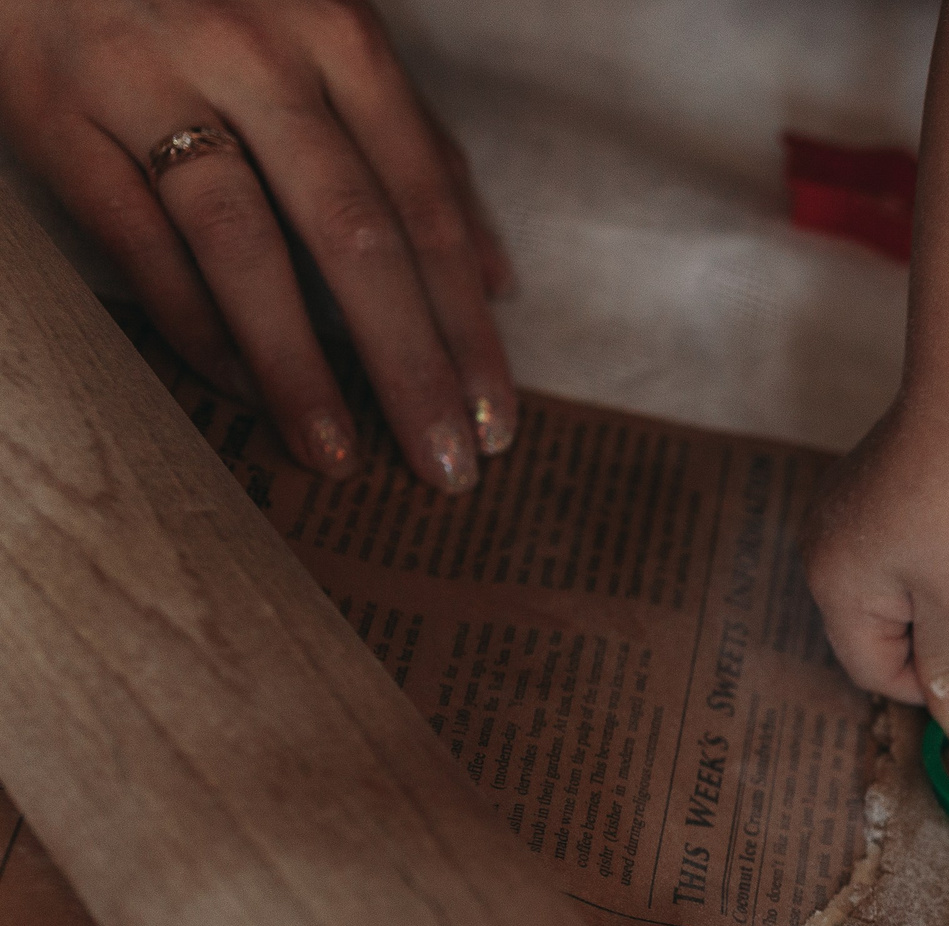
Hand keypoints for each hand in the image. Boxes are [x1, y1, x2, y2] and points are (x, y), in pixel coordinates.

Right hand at [0, 0, 515, 489]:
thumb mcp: (329, 39)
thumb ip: (417, 148)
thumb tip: (498, 283)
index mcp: (338, 36)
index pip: (425, 207)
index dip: (465, 325)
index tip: (495, 420)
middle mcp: (253, 56)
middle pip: (354, 234)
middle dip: (408, 364)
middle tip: (444, 466)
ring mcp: (149, 81)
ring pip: (243, 245)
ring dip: (298, 365)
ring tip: (337, 455)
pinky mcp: (56, 113)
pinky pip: (137, 240)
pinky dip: (191, 323)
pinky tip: (237, 391)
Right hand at [803, 408, 948, 745]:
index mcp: (833, 587)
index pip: (873, 672)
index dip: (930, 682)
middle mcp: (821, 550)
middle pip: (880, 631)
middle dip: (936, 630)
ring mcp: (841, 512)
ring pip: (894, 588)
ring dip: (940, 592)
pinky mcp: (867, 486)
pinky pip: (899, 548)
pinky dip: (935, 554)